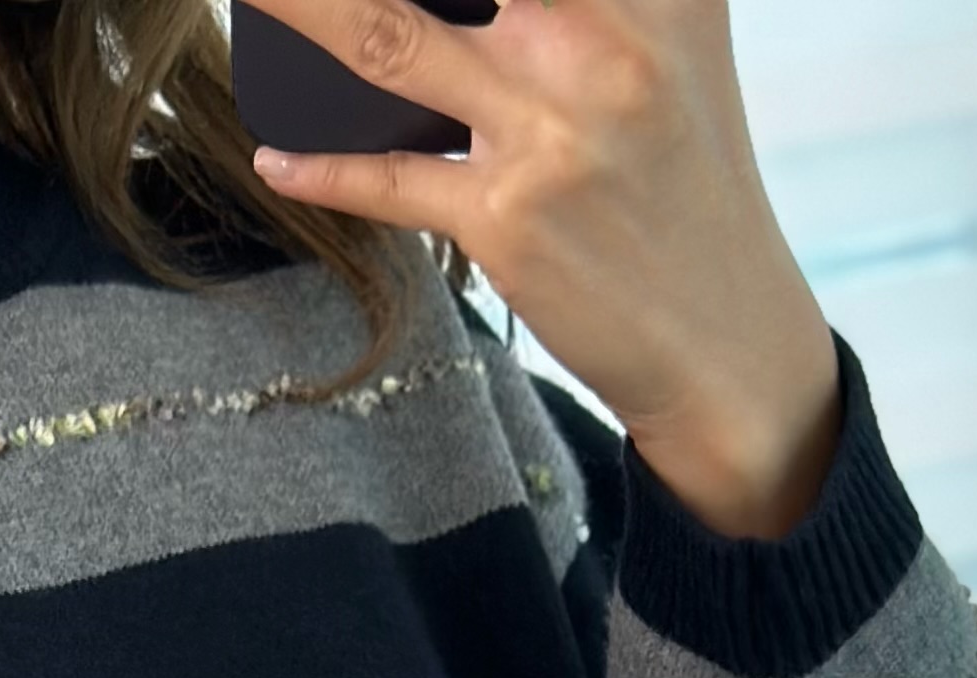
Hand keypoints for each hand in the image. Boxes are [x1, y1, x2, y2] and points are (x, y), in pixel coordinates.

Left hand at [242, 0, 843, 537]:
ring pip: (385, 39)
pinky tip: (273, 159)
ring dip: (299, 12)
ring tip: (249, 1)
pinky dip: (318, 166)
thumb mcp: (674, 45)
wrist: (726, 344)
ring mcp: (552, 131)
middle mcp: (604, 40)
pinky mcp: (509, 221)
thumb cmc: (681, 183)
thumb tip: (479, 1)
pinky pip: (385, 180)